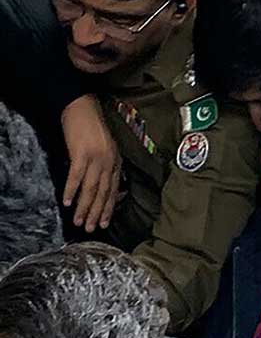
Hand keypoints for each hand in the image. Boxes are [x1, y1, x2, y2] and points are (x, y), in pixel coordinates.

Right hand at [61, 94, 120, 231]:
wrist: (82, 107)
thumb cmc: (92, 128)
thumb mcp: (107, 148)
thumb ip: (107, 166)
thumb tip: (103, 186)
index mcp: (116, 162)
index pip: (114, 190)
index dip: (109, 208)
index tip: (105, 223)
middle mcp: (109, 162)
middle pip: (103, 193)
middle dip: (97, 213)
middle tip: (91, 229)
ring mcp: (96, 158)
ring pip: (91, 188)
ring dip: (85, 207)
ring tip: (79, 222)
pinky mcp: (82, 153)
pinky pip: (76, 176)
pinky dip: (72, 190)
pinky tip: (67, 202)